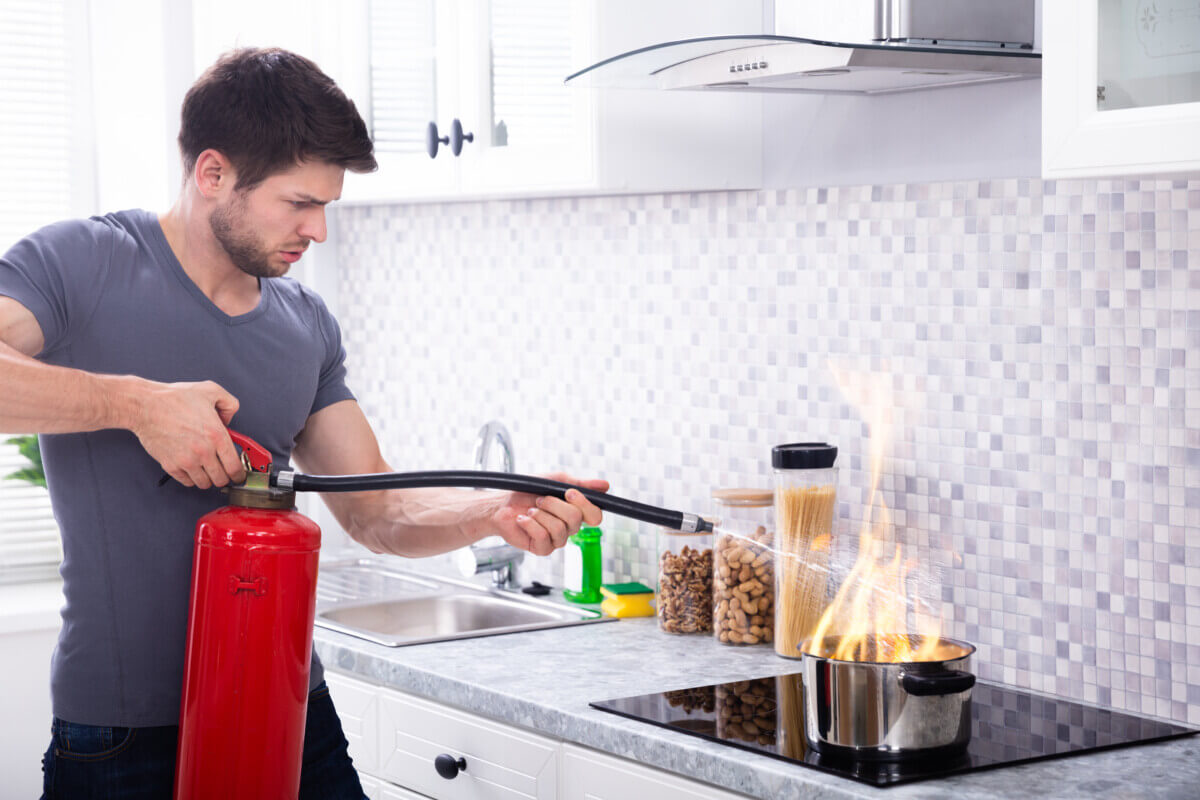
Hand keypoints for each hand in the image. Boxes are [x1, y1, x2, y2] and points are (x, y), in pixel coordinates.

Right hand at [130, 379, 245, 488]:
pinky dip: (191, 478)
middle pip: (221, 479)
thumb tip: (230, 420)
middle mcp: (203, 451)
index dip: (239, 474)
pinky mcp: (170, 466)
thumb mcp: (211, 391)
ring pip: (204, 484)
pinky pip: (187, 482)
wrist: (145, 405)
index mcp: (216, 435)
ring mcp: (186, 461)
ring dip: (208, 478)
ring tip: (206, 467)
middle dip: (225, 476)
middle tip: (222, 468)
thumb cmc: (174, 398)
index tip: (239, 474)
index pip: (235, 467)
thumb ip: (229, 404)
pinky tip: (192, 466)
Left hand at [490, 473, 609, 556]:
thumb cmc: (527, 491)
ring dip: (541, 514)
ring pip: (559, 529)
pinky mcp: (542, 548)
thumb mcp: (555, 481)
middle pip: (576, 519)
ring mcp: (556, 539)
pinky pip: (543, 537)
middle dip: (554, 505)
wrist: (501, 504)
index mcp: (576, 511)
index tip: (569, 492)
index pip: (595, 516)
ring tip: (530, 510)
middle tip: (540, 499)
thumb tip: (605, 485)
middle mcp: (569, 527)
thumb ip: (581, 484)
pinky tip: (523, 520)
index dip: (585, 505)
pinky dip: (530, 524)